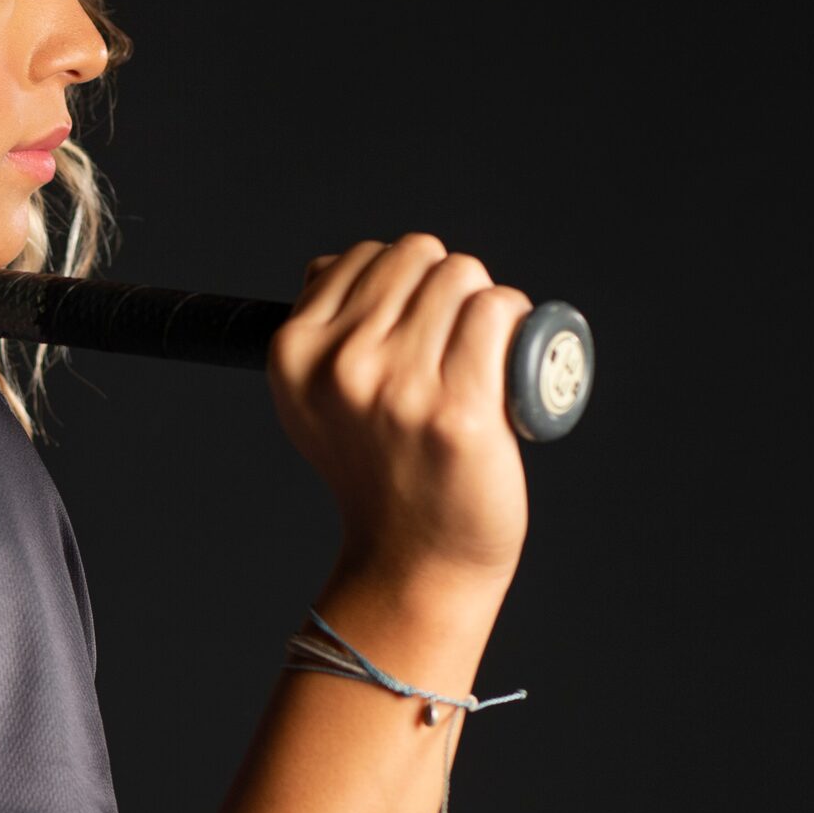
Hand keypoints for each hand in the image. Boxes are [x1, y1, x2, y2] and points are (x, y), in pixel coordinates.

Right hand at [267, 233, 531, 594]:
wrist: (413, 557)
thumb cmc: (378, 471)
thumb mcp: (314, 398)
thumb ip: (320, 328)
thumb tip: (331, 264)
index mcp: (295, 353)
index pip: (367, 255)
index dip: (405, 283)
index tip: (418, 328)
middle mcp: (340, 365)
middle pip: (420, 256)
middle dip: (446, 288)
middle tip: (454, 346)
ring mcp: (399, 387)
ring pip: (463, 276)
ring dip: (484, 306)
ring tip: (479, 359)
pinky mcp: (458, 411)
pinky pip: (500, 311)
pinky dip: (518, 327)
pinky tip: (508, 367)